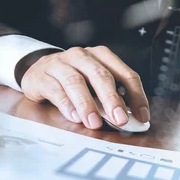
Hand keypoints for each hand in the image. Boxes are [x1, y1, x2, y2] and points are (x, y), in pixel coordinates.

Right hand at [20, 46, 149, 129]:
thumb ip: (111, 98)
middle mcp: (82, 56)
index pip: (126, 74)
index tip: (142, 117)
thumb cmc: (73, 80)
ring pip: (76, 82)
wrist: (36, 72)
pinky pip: (55, 89)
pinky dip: (66, 104)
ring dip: (87, 104)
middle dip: (112, 99)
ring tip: (94, 123)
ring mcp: (60, 64)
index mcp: (102, 56)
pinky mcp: (41, 76)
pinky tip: (74, 117)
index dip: (137, 96)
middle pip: (101, 75)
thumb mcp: (94, 85)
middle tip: (120, 120)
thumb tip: (129, 119)